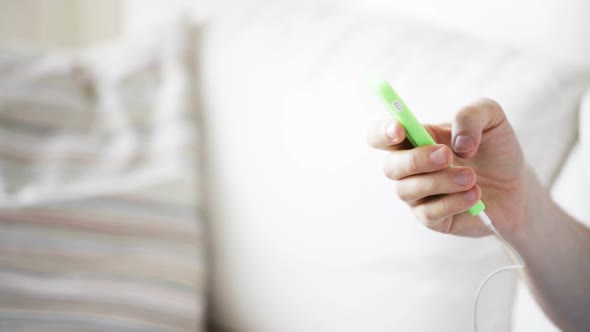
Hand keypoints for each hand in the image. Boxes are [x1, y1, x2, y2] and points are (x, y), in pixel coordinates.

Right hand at [368, 99, 527, 236]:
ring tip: (472, 177)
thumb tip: (457, 142)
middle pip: (390, 166)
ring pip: (408, 190)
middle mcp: (409, 168)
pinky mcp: (431, 218)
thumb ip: (470, 115)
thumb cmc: (494, 149)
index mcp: (414, 138)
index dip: (381, 132)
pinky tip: (475, 195)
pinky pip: (429, 213)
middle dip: (416, 160)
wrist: (517, 186)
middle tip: (447, 155)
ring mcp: (418, 195)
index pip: (379, 135)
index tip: (399, 130)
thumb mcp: (491, 117)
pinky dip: (453, 202)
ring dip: (441, 181)